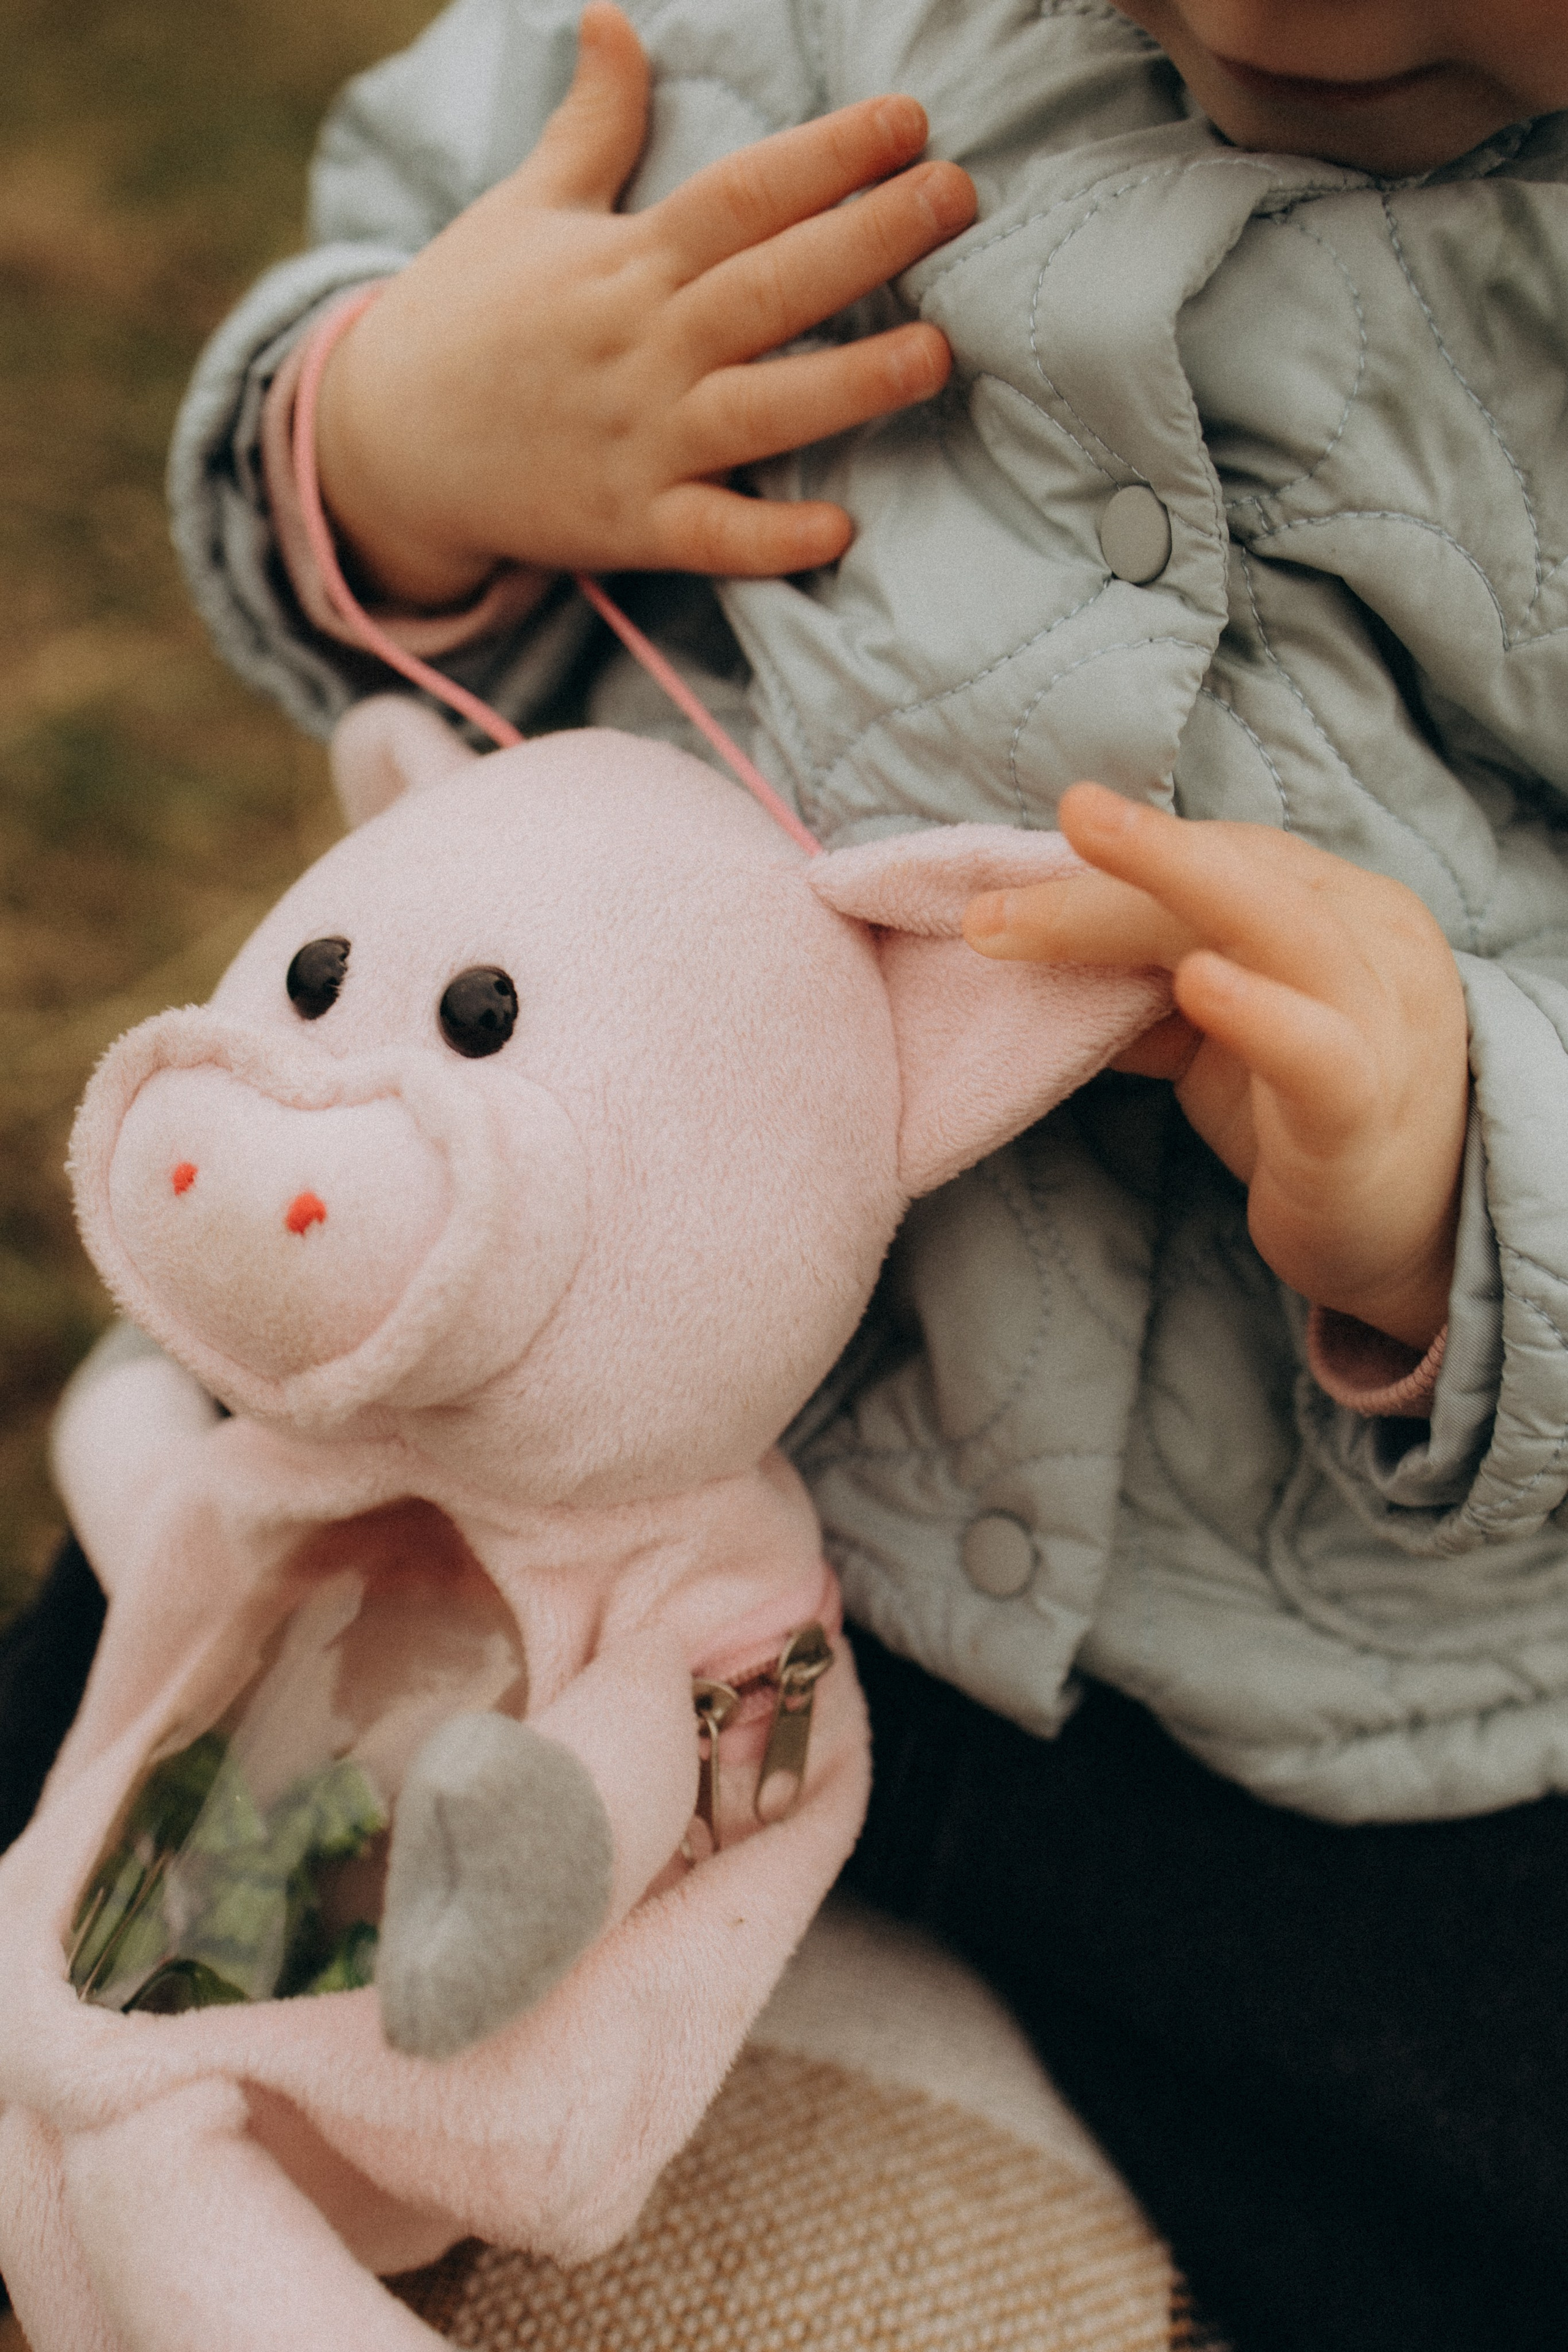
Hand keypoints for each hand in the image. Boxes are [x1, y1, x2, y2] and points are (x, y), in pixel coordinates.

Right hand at [315, 2, 975, 608]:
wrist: (382, 445)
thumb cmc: (464, 318)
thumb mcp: (525, 208)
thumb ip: (591, 124)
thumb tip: (612, 16)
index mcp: (627, 260)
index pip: (743, 193)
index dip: (829, 154)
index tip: (909, 120)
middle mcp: (642, 346)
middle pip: (770, 283)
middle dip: (869, 239)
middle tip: (959, 197)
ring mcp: (639, 440)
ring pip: (760, 409)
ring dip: (849, 384)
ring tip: (934, 354)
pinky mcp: (629, 524)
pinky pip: (711, 535)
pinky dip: (771, 540)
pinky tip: (840, 532)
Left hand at [964, 784, 1469, 1350]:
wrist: (1411, 1238)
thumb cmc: (1303, 1119)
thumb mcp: (1214, 1039)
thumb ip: (1144, 989)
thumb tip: (1029, 949)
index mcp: (1338, 909)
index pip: (1225, 857)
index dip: (1120, 856)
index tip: (1000, 880)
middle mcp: (1374, 940)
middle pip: (1239, 878)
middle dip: (1121, 862)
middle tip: (1014, 863)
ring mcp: (1384, 1019)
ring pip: (1282, 928)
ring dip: (1171, 882)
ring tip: (1083, 842)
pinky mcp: (1367, 1107)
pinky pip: (1316, 1049)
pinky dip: (1257, 1012)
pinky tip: (1196, 983)